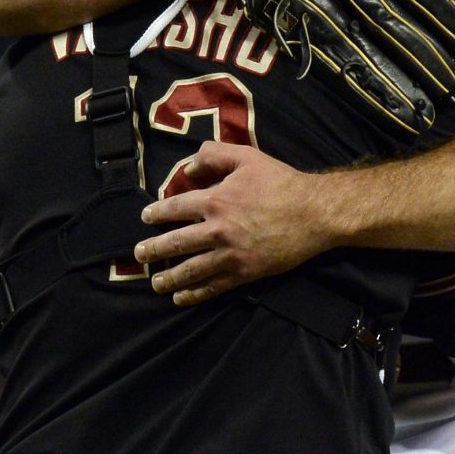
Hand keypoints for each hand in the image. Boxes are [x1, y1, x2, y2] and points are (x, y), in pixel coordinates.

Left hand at [133, 142, 333, 304]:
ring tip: (155, 282)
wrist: (314, 213)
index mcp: (215, 201)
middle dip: (153, 250)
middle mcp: (217, 230)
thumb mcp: (247, 157)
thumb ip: (215, 156)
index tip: (146, 219)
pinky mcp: (244, 273)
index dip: (157, 214)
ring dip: (169, 277)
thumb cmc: (281, 183)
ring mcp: (230, 255)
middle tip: (139, 255)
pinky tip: (181, 297)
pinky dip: (195, 294)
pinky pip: (213, 287)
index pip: (175, 209)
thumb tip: (189, 168)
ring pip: (190, 270)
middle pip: (175, 243)